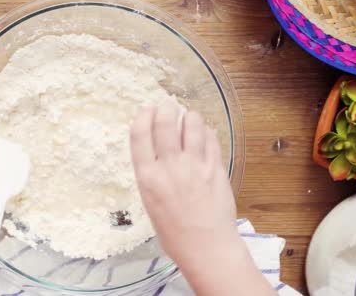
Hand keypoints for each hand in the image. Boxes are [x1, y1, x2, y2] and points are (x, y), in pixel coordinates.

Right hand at [130, 102, 236, 265]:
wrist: (206, 248)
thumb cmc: (174, 232)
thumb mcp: (150, 201)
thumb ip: (152, 174)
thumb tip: (156, 149)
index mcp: (148, 177)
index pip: (140, 134)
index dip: (142, 116)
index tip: (145, 111)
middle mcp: (170, 167)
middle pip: (165, 122)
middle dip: (165, 109)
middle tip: (167, 108)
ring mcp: (195, 165)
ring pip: (191, 124)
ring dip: (188, 117)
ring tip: (188, 120)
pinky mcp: (216, 167)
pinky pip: (211, 138)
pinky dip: (206, 131)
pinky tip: (203, 134)